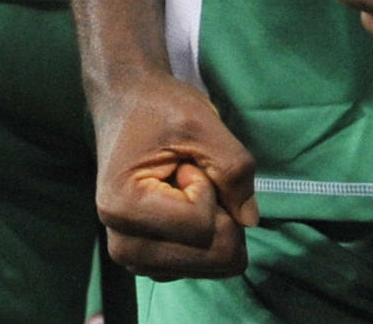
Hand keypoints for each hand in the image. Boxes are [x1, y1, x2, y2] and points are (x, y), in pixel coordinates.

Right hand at [94, 72, 257, 279]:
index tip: (186, 161)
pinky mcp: (147, 264)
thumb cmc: (159, 109)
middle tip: (189, 176)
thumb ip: (233, 168)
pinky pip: (201, 267)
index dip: (211, 187)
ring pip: (210, 267)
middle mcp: (122, 245)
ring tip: (182, 188)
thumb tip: (250, 220)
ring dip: (211, 224)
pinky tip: (183, 206)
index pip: (202, 226)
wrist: (126, 106)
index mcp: (124, 208)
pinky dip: (205, 238)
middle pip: (210, 257)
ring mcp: (132, 260)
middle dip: (218, 212)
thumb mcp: (202, 123)